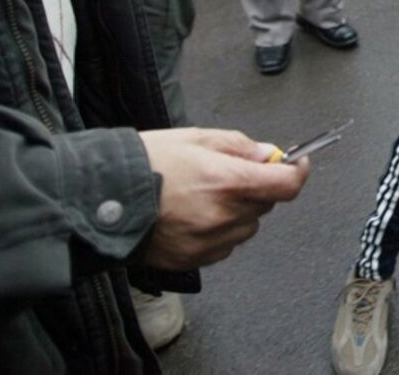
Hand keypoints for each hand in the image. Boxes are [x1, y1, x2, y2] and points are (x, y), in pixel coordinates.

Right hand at [139, 127, 309, 270]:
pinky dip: (219, 230)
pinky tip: (191, 216)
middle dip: (256, 187)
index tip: (297, 164)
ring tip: (201, 196)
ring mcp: (210, 242)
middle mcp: (224, 216)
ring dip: (238, 211)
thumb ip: (239, 146)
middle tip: (228, 173)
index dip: (297, 172)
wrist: (101, 200)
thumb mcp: (195, 138)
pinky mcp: (195, 260)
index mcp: (228, 182)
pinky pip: (224, 245)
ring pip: (246, 226)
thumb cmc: (144, 164)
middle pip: (266, 204)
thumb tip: (267, 155)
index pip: (286, 185)